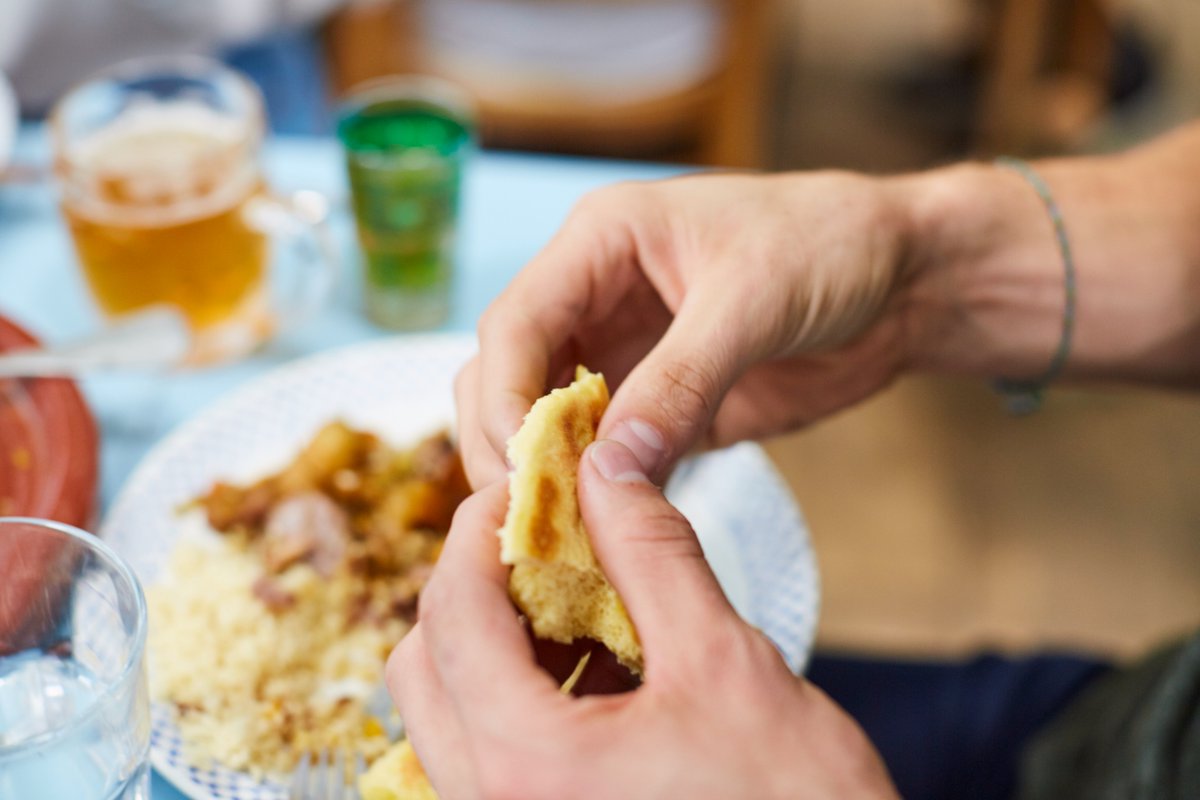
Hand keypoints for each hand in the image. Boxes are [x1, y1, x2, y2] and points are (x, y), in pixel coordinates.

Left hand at [387, 439, 897, 799]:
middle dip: (475, 585)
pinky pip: (483, 759)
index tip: (522, 489)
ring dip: (493, 643)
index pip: (454, 612)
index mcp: (528, 763)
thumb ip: (654, 555)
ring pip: (446, 714)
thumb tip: (608, 468)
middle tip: (544, 544)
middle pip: (424, 664)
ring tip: (576, 605)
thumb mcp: (727, 664)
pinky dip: (516, 699)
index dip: (480, 530)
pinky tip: (592, 674)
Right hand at [455, 172, 914, 487]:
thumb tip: (609, 469)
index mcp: (602, 242)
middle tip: (530, 518)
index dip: (504, 396)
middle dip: (509, 443)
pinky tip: (603, 533)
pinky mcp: (658, 401)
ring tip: (558, 537)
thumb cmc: (833, 246)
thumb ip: (680, 381)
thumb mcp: (753, 303)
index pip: (515, 323)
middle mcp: (596, 295)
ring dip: (546, 473)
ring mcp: (624, 351)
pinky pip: (605, 451)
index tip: (518, 468)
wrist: (905, 279)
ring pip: (544, 418)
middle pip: (508, 374)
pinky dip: (596, 491)